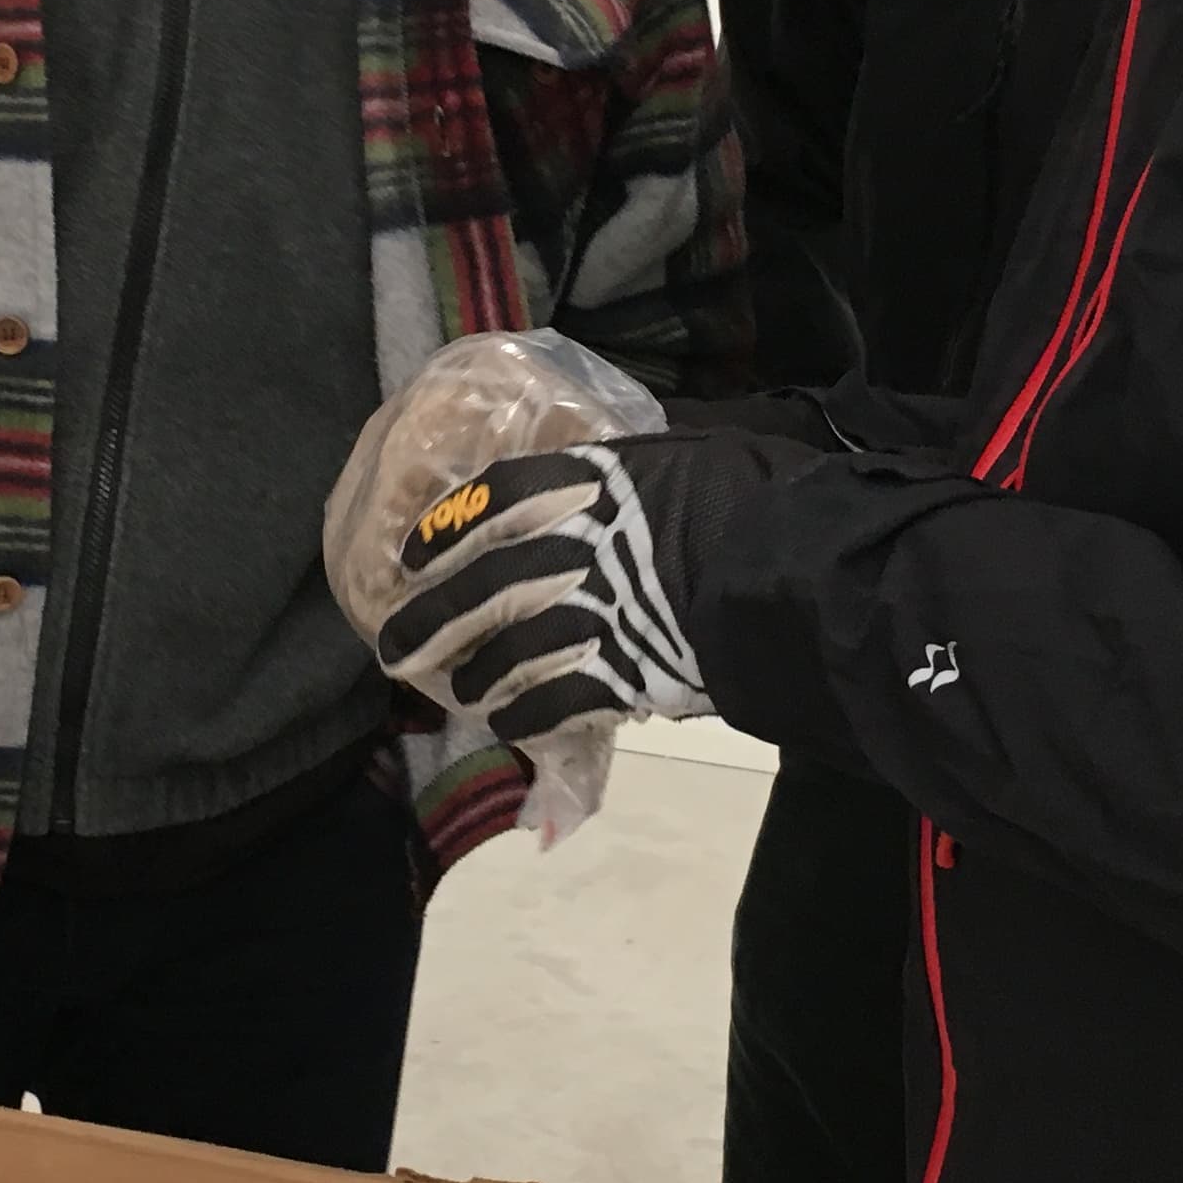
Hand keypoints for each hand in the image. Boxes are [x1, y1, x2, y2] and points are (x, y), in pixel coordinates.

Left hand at [372, 431, 796, 744]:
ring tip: (462, 691)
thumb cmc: (750, 498)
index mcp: (586, 482)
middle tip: (395, 646)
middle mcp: (569, 547)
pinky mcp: (614, 675)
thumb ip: (638, 471)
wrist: (787, 572)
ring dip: (474, 678)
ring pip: (503, 655)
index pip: (491, 499)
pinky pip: (548, 704)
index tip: (415, 552)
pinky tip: (510, 725)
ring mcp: (587, 615)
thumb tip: (628, 476)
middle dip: (428, 619)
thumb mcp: (686, 457)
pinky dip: (522, 718)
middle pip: (477, 587)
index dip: (446, 527)